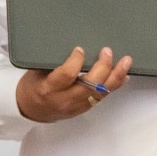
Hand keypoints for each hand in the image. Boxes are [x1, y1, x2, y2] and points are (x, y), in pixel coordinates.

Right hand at [16, 46, 131, 122]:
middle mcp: (64, 99)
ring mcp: (76, 106)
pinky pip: (102, 97)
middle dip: (102, 66)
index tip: (80, 49)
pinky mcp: (84, 109)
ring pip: (101, 92)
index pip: (67, 75)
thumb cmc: (33, 86)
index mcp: (49, 88)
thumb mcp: (36, 72)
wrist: (30, 110)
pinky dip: (114, 85)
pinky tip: (123, 75)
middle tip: (107, 51)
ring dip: (115, 76)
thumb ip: (54, 62)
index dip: (76, 61)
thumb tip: (74, 45)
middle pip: (90, 84)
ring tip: (126, 62)